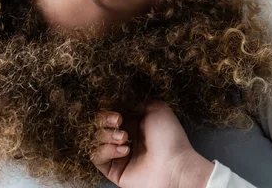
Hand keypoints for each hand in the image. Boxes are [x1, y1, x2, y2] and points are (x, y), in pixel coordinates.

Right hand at [91, 103, 214, 187]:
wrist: (174, 166)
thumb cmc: (170, 137)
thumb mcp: (158, 109)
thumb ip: (139, 102)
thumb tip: (125, 100)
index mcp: (135, 123)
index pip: (112, 112)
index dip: (109, 108)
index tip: (111, 104)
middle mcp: (126, 138)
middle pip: (101, 125)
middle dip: (105, 120)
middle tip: (118, 121)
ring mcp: (119, 154)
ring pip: (97, 140)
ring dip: (107, 136)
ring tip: (124, 138)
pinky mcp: (114, 169)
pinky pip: (97, 157)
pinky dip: (106, 151)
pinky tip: (124, 151)